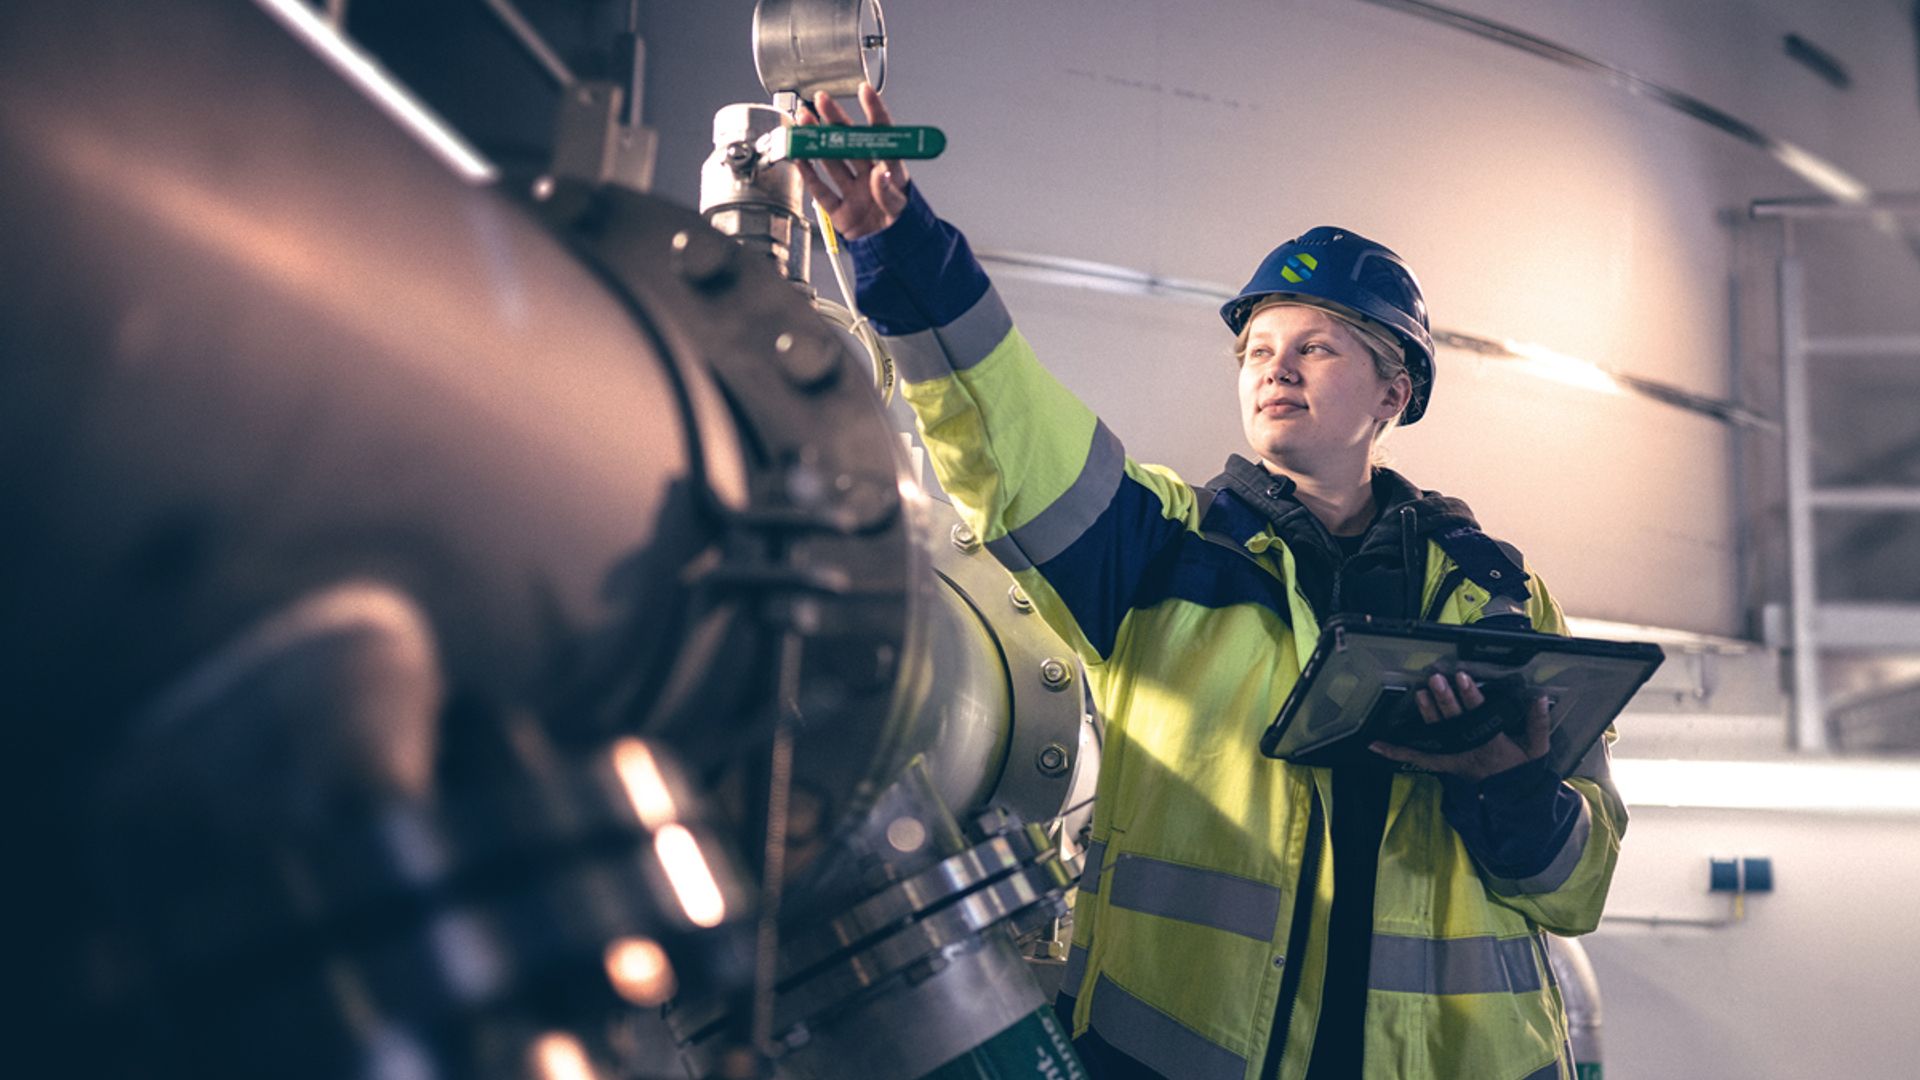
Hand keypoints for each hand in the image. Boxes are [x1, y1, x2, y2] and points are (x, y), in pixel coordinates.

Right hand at [794, 82, 910, 239]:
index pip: (883, 136)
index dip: (875, 112)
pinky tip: (799, 156)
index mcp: (892, 172)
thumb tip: (880, 175)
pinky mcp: (840, 212)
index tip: (865, 91)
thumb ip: (889, 193)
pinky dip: (809, 174)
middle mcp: (871, 178)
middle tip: (822, 101)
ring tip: (804, 120)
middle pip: (850, 143)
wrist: (895, 261)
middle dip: (835, 120)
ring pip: (832, 161)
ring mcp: (854, 193)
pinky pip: (821, 190)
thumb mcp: (901, 211)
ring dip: (817, 141)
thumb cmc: (905, 231)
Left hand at [1369, 671, 1551, 781]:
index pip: (1481, 715)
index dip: (1471, 696)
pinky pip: (1418, 758)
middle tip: (1435, 679)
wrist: (1511, 800)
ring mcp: (1454, 756)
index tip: (1463, 678)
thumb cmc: (1522, 770)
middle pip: (1455, 722)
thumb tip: (1539, 698)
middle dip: (1445, 700)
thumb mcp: (1538, 749)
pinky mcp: (1443, 763)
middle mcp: (1470, 748)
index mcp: (1493, 742)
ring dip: (1427, 714)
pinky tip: (1375, 745)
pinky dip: (1396, 751)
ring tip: (1419, 693)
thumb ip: (1538, 724)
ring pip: (1438, 734)